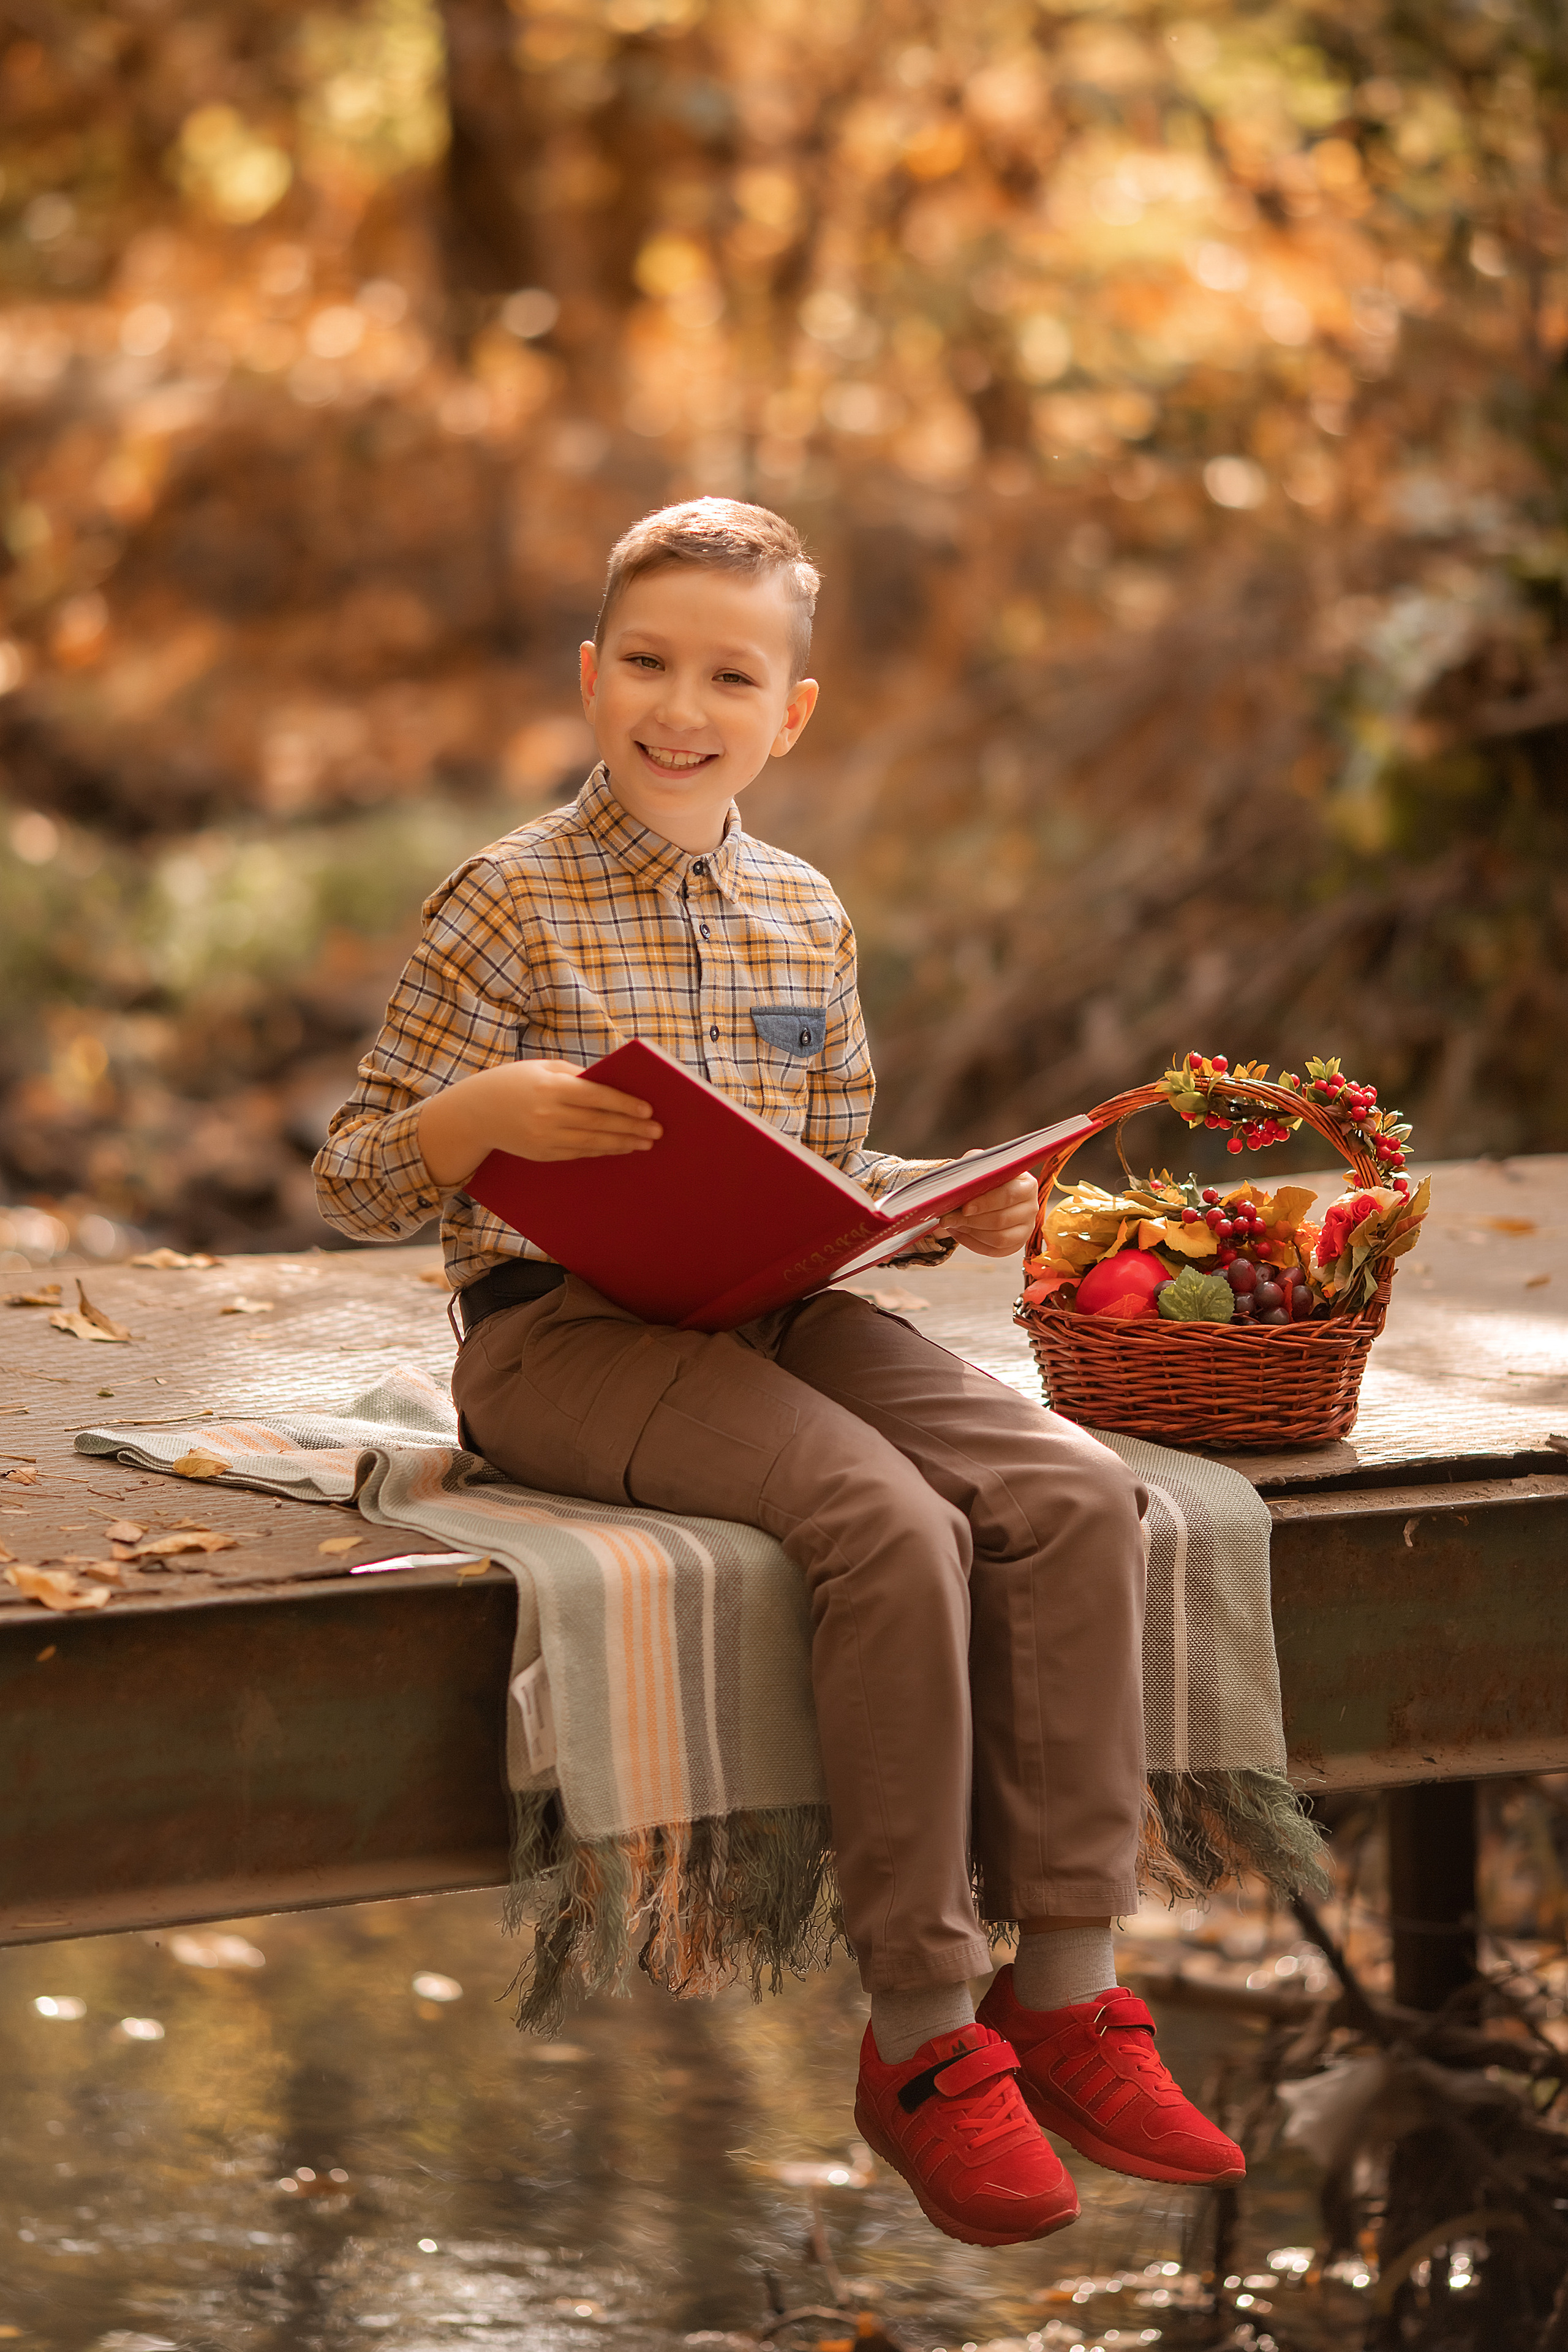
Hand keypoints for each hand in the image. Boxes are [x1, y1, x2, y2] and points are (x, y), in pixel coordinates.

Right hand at [418, 1059, 660, 1187]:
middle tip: (658, 1131)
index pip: (596, 1097)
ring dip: (622, 1143)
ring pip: (592, 1143)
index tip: (649, 1110)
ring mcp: (544, 1138)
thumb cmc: (514, 1082)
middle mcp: (547, 1115)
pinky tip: (620, 1148)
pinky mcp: (542, 1154)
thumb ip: (576, 1076)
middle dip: (631, 1128)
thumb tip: (613, 1086)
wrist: (475, 1113)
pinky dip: (602, 1151)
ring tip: (646, 1143)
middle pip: (599, 1123)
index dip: (624, 1104)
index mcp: (550, 1088)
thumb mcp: (542, 1068)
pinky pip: (579, 1153)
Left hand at [934, 1169, 1038, 1258]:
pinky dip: (973, 1244)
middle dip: (971, 1221)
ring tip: (952, 1224)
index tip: (964, 1208)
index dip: (985, 1203)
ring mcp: (1026, 1228)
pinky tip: (959, 1232)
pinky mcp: (1017, 1244)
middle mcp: (1031, 1208)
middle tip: (948, 1218)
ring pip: (998, 1239)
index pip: (1007, 1196)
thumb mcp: (980, 1167)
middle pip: (1001, 1220)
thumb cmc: (984, 1178)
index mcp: (1027, 1185)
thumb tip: (956, 1188)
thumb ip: (972, 1172)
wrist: (987, 1191)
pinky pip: (995, 1251)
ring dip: (971, 1233)